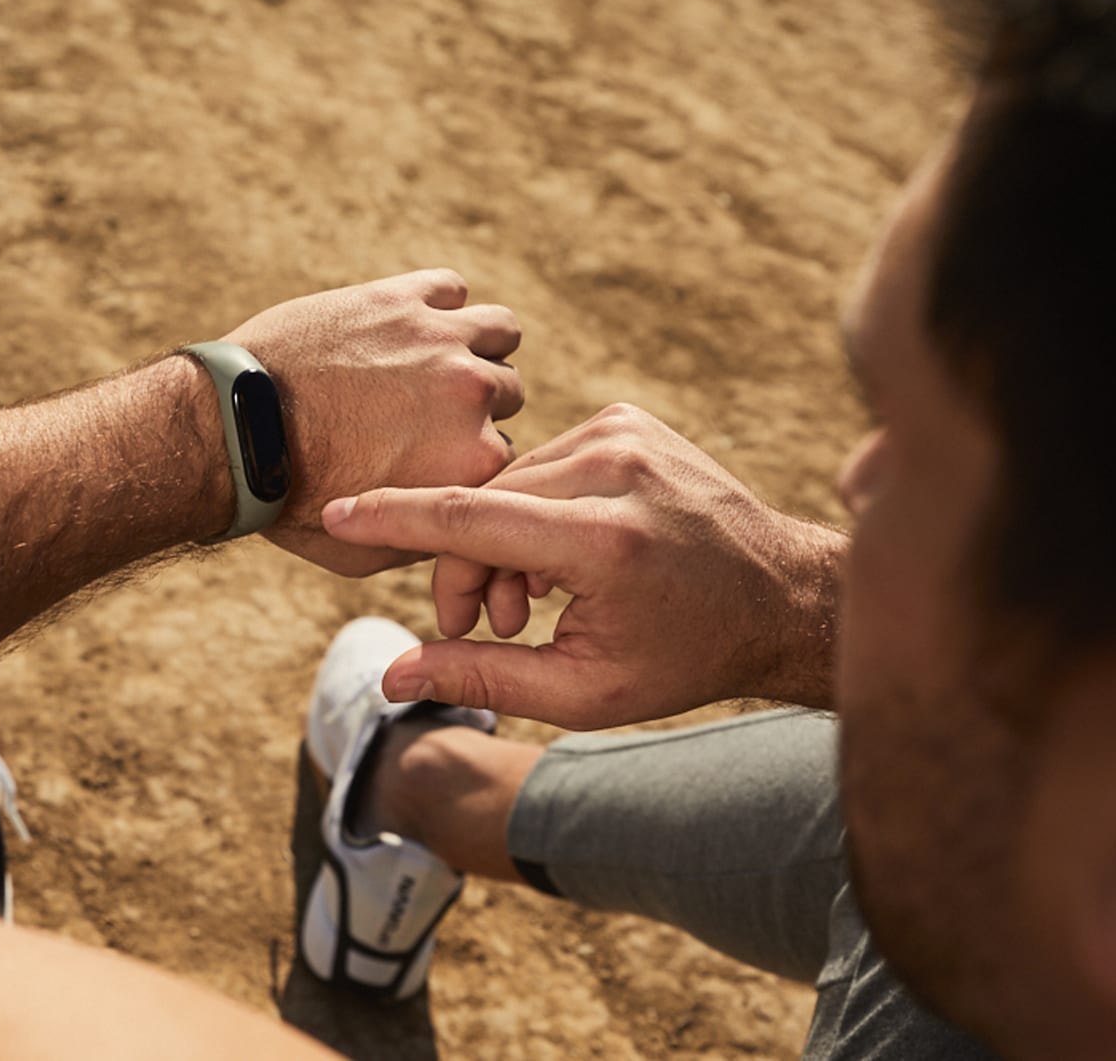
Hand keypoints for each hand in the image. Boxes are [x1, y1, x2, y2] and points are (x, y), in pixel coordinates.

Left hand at [225, 269, 522, 575]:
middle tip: (427, 409)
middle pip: (506, 393)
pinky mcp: (401, 298)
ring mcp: (439, 342)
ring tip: (436, 359)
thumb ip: (429, 539)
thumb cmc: (290, 504)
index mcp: (474, 467)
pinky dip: (438, 304)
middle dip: (474, 403)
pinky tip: (406, 325)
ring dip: (478, 345)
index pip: (508, 458)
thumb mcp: (365, 555)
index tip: (440, 457)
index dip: (472, 459)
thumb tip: (456, 528)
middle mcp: (471, 399)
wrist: (232, 434)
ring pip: (501, 331)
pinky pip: (451, 288)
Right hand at [321, 404, 845, 727]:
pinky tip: (562, 556)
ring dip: (498, 542)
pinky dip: (532, 510)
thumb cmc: (685, 656)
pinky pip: (542, 464)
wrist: (780, 596)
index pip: (469, 516)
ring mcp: (624, 434)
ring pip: (506, 484)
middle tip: (477, 627)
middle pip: (481, 507)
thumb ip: (482, 679)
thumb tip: (393, 676)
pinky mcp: (627, 422)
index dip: (393, 518)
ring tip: (531, 600)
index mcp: (604, 539)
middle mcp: (614, 469)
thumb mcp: (584, 692)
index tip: (335, 514)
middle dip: (464, 570)